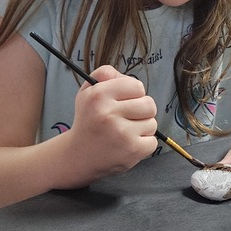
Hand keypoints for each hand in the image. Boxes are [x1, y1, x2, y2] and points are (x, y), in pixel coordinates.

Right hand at [65, 65, 158, 182]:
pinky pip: (153, 141)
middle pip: (149, 104)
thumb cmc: (88, 120)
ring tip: (124, 132)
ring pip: (152, 123)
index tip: (124, 102)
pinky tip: (127, 144)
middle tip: (126, 118)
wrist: (78, 155)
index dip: (133, 94)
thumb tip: (123, 75)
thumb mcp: (88, 91)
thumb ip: (105, 74)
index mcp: (98, 95)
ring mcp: (122, 134)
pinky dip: (143, 143)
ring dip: (142, 128)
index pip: (137, 86)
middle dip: (141, 111)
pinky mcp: (132, 150)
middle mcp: (109, 114)